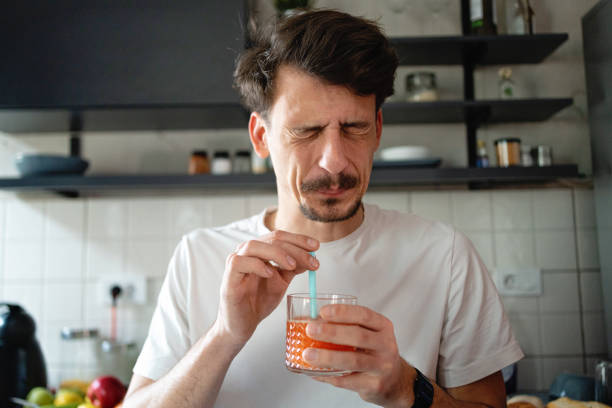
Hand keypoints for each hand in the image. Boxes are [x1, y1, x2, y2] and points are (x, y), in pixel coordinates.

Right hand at [215, 230, 318, 347]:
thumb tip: (312, 257)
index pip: (279, 236)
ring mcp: (236, 263)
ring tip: (292, 265)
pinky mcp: (228, 277)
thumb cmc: (259, 301)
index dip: (299, 239)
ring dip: (277, 253)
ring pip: (254, 245)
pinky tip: (270, 273)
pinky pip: (239, 262)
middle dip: (295, 248)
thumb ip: (293, 268)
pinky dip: (257, 265)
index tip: (316, 247)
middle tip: (311, 260)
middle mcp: (246, 252)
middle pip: (271, 239)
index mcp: (260, 250)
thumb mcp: (281, 282)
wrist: (242, 325)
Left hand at [303, 305, 415, 407]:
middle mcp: (386, 345)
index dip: (343, 312)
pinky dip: (328, 376)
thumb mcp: (369, 334)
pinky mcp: (375, 385)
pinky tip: (314, 372)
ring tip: (308, 354)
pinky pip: (348, 381)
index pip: (364, 315)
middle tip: (310, 330)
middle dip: (332, 332)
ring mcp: (382, 366)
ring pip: (353, 360)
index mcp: (383, 327)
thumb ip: (346, 327)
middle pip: (358, 336)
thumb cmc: (374, 352)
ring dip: (327, 357)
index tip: (322, 311)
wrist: (393, 380)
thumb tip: (309, 322)